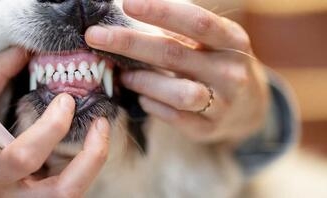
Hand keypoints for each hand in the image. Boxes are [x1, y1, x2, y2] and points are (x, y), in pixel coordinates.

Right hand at [0, 48, 110, 197]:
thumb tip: (23, 50)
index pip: (23, 158)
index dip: (51, 128)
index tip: (66, 100)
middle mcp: (10, 196)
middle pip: (62, 193)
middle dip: (91, 158)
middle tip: (100, 123)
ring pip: (72, 195)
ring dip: (93, 162)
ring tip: (99, 129)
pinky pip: (70, 187)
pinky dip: (84, 164)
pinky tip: (87, 139)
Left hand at [85, 0, 268, 143]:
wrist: (249, 108)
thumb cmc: (217, 63)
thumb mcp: (210, 42)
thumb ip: (178, 31)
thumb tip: (129, 12)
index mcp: (233, 40)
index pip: (196, 22)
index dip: (161, 11)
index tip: (127, 4)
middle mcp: (231, 71)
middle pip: (174, 54)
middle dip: (129, 43)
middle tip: (95, 36)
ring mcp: (222, 103)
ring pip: (176, 92)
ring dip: (142, 81)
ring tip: (124, 75)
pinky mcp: (208, 128)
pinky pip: (173, 117)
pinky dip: (151, 105)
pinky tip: (143, 97)